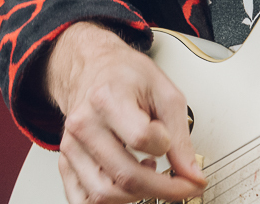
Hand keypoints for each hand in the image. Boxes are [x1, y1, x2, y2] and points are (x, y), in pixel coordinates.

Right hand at [45, 22, 206, 203]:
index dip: (166, 147)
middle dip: (163, 188)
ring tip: (148, 173)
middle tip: (182, 185)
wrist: (93, 69)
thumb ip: (180, 137)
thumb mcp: (164, 93)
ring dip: (136, 195)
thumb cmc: (127, 76)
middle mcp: (84, 124)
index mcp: (108, 98)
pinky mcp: (66, 162)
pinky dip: (111, 201)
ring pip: (103, 194)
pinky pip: (83, 200)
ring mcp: (71, 146)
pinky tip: (126, 185)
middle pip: (124, 175)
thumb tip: (193, 175)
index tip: (174, 145)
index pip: (141, 138)